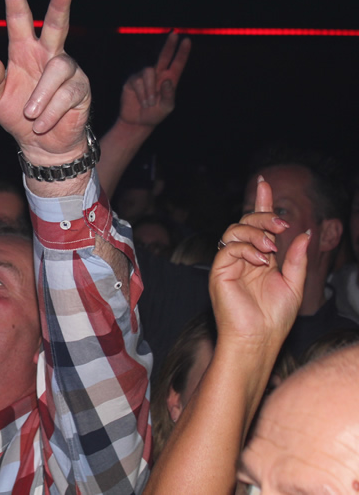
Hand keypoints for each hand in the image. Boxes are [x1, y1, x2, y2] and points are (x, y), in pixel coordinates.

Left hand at [0, 0, 89, 165]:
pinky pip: (66, 95)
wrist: (40, 144)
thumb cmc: (17, 116)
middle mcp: (47, 55)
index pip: (19, 19)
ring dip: (41, 95)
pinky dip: (50, 112)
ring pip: (58, 69)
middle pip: (57, 24)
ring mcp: (68, 70)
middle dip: (60, 4)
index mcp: (23, 51)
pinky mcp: (81, 89)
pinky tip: (41, 123)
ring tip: (30, 114)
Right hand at [118, 31, 190, 128]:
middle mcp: (158, 75)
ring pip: (148, 72)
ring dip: (149, 89)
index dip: (182, 52)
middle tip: (174, 33)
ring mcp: (144, 76)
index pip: (177, 63)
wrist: (137, 122)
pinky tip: (141, 102)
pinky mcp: (132, 81)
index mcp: (170, 79)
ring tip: (149, 103)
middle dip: (169, 45)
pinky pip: (138, 81)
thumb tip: (167, 80)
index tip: (187, 40)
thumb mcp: (167, 108)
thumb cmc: (155, 114)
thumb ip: (169, 95)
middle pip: (163, 56)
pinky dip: (141, 93)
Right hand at [210, 177, 307, 350]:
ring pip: (234, 230)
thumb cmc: (275, 318)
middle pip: (245, 222)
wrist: (258, 339)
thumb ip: (297, 259)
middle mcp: (241, 257)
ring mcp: (228, 263)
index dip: (260, 202)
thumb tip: (303, 232)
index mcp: (259, 258)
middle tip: (282, 223)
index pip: (257, 225)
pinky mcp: (219, 271)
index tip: (264, 182)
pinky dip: (247, 249)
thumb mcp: (294, 284)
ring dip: (256, 233)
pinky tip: (261, 261)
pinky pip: (229, 247)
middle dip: (263, 216)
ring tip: (273, 249)